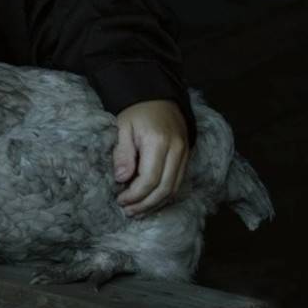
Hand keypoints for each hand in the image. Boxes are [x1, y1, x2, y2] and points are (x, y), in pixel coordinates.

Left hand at [113, 99, 189, 215]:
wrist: (158, 96)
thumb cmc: (137, 111)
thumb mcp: (123, 127)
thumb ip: (123, 153)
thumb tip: (122, 179)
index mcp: (158, 142)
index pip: (149, 180)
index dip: (135, 195)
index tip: (120, 200)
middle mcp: (176, 150)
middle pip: (164, 188)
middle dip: (145, 204)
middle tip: (128, 212)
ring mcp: (185, 153)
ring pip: (174, 188)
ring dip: (155, 203)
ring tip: (137, 211)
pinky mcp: (187, 156)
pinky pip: (178, 181)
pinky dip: (164, 194)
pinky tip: (150, 200)